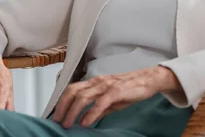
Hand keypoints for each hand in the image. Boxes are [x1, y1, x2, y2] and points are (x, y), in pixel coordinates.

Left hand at [53, 66, 180, 128]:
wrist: (149, 80)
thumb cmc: (130, 88)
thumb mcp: (111, 99)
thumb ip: (98, 107)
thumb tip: (84, 119)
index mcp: (95, 82)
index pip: (72, 90)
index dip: (61, 103)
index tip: (56, 116)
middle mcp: (98, 81)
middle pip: (73, 91)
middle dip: (62, 107)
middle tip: (58, 121)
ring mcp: (107, 85)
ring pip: (83, 96)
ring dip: (73, 112)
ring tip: (69, 124)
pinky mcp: (117, 90)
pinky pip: (100, 102)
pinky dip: (90, 113)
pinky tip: (86, 123)